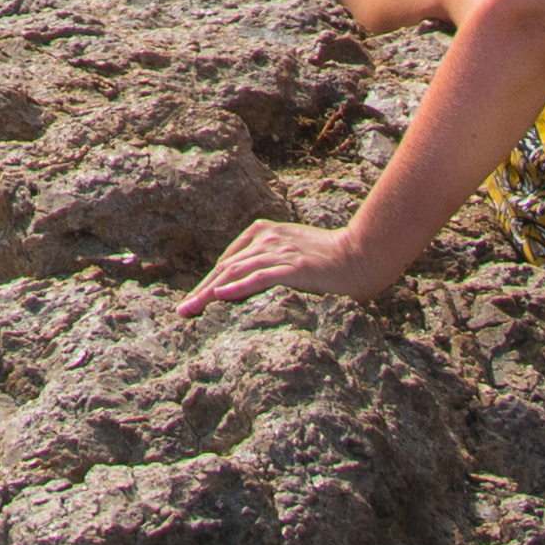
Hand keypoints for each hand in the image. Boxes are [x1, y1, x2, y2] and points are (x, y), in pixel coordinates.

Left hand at [187, 213, 396, 315]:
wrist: (362, 255)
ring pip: (237, 273)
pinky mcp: (294, 267)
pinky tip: (222, 297)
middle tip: (183, 312)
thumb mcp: (292, 254)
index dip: (208, 283)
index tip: (194, 302)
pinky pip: (260, 278)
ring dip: (211, 293)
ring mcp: (280, 251)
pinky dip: (239, 287)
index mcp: (264, 232)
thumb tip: (244, 285)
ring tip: (193, 310)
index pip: (227, 261)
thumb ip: (269, 263)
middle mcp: (268, 238)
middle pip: (226, 267)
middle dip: (202, 291)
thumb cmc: (329, 260)